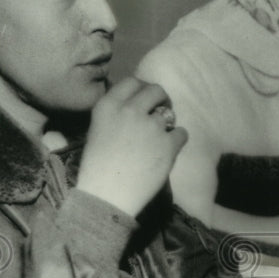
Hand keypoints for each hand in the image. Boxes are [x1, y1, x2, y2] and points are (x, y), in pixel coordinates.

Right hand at [77, 78, 187, 215]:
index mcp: (109, 105)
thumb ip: (116, 114)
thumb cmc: (97, 168)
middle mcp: (130, 110)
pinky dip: (177, 141)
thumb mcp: (98, 130)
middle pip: (155, 90)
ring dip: (167, 125)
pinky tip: (168, 152)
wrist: (106, 196)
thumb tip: (138, 106)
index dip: (142, 89)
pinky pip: (181, 133)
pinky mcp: (168, 144)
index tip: (146, 99)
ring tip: (160, 140)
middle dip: (161, 99)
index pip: (132, 82)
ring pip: (169, 115)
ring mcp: (151, 126)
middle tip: (162, 111)